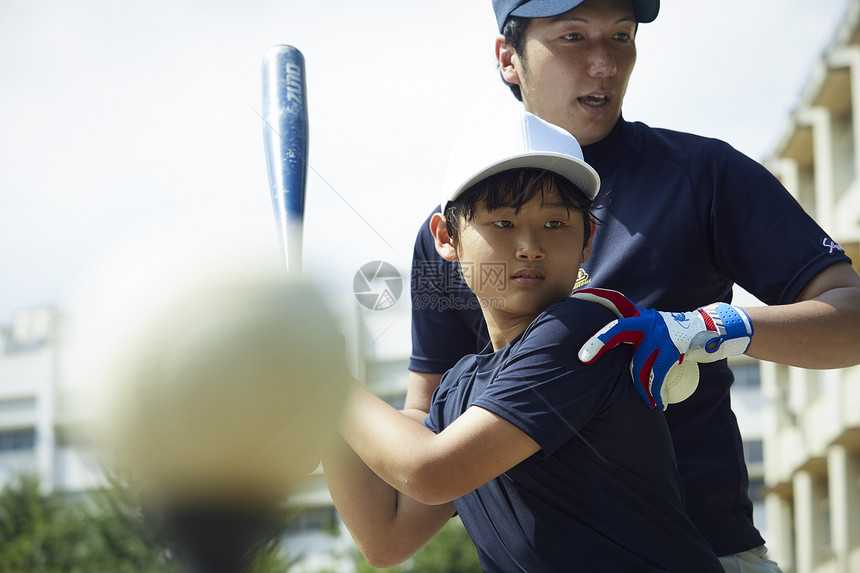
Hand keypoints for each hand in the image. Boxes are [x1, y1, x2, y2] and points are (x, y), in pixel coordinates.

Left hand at [570, 288, 752, 409]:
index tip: (576, 295)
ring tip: (644, 401)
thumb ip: (630, 332)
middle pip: (617, 330)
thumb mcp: (648, 328)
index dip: (596, 297)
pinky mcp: (671, 348)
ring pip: (639, 364)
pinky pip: (656, 374)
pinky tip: (656, 404)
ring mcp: (659, 334)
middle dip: (598, 343)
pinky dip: (654, 392)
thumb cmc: (668, 335)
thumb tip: (604, 344)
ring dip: (640, 387)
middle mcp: (646, 321)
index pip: (615, 301)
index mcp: (638, 316)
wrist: (705, 331)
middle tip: (582, 358)